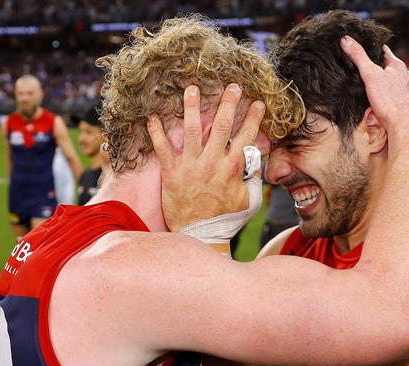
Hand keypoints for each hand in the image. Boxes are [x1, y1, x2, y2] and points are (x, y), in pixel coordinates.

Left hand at [147, 84, 265, 231]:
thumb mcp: (248, 201)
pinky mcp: (172, 173)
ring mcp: (191, 166)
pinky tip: (152, 117)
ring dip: (192, 107)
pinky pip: (162, 149)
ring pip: (192, 129)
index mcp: (233, 169)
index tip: (257, 103)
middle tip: (232, 86)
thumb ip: (253, 179)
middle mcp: (212, 162)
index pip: (246, 136)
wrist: (201, 235)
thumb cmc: (226, 219)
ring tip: (192, 88)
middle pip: (222, 125)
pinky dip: (156, 133)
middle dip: (228, 102)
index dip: (253, 118)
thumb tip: (257, 161)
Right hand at [340, 38, 408, 147]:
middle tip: (372, 71)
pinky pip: (401, 99)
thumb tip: (346, 39)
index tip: (372, 49)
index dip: (377, 50)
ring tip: (380, 88)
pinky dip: (394, 99)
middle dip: (383, 70)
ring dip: (390, 85)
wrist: (404, 126)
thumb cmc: (389, 101)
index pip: (387, 53)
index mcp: (398, 67)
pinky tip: (388, 104)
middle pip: (393, 69)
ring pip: (399, 84)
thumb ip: (358, 57)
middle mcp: (407, 77)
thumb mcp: (370, 75)